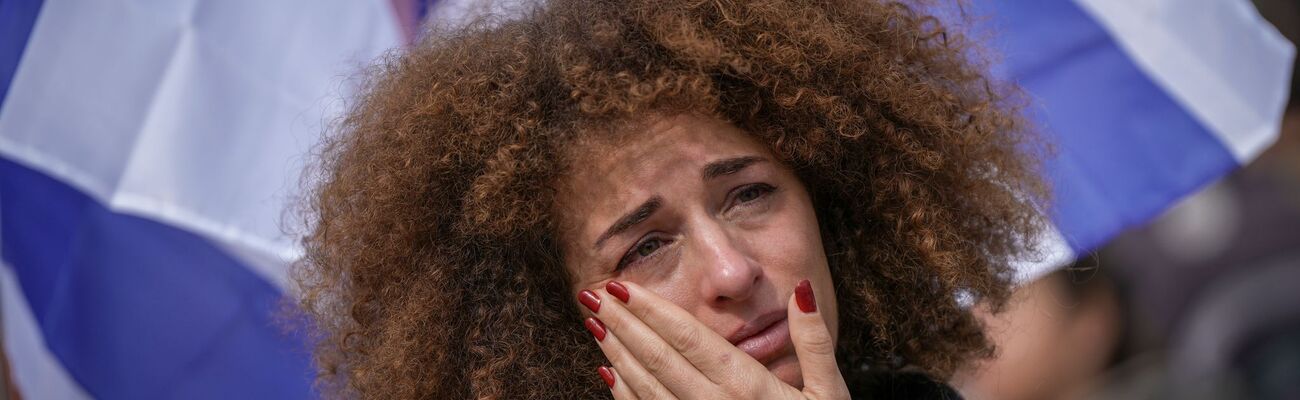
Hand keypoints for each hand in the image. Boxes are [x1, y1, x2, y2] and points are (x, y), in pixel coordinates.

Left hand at [577, 279, 848, 399]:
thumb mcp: (830, 392)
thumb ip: (815, 340)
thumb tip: (802, 290)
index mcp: (747, 386)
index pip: (688, 337)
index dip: (651, 310)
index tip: (620, 286)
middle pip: (657, 358)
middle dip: (622, 323)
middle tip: (589, 294)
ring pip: (645, 388)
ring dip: (617, 353)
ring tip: (595, 323)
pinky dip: (624, 394)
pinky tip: (609, 372)